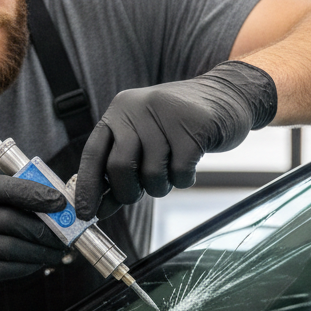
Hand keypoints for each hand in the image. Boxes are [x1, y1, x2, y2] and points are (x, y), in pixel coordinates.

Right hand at [0, 175, 67, 310]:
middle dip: (44, 229)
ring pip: (10, 246)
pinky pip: (2, 268)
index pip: (3, 187)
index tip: (59, 202)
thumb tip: (45, 205)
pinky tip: (35, 265)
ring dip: (38, 251)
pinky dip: (24, 267)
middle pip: (10, 219)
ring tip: (54, 252)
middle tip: (64, 234)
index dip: (35, 194)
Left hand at [75, 62, 276, 218]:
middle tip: (143, 192)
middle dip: (129, 191)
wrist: (227, 96)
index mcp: (119, 112)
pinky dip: (185, 179)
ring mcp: (165, 115)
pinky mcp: (194, 127)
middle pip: (120, 167)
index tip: (83, 214)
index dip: (87, 187)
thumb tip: (98, 207)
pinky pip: (180, 173)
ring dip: (162, 186)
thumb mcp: (144, 138)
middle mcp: (136, 108)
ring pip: (152, 174)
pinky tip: (191, 163)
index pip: (93, 154)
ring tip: (171, 170)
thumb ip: (121, 168)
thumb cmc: (179, 125)